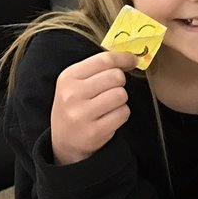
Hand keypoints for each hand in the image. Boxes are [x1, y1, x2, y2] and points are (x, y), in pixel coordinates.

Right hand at [50, 51, 136, 165]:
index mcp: (68, 77)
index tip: (132, 60)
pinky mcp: (94, 131)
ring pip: (121, 95)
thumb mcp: (77, 83)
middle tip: (111, 90)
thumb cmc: (76, 105)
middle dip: (120, 82)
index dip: (123, 58)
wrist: (64, 141)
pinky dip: (121, 114)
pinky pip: (123, 113)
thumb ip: (99, 68)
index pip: (104, 60)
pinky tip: (108, 118)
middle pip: (116, 77)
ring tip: (108, 106)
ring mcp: (82, 114)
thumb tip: (131, 57)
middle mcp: (72, 94)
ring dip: (121, 100)